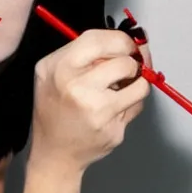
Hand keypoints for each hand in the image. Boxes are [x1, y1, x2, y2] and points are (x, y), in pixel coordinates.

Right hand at [30, 29, 150, 172]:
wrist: (55, 153)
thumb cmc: (55, 109)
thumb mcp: (53, 72)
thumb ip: (84, 54)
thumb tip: (130, 42)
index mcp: (58, 68)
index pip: (98, 40)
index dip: (121, 40)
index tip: (128, 44)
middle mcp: (76, 88)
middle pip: (123, 62)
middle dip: (133, 62)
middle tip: (130, 66)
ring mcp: (96, 112)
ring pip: (139, 85)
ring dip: (138, 82)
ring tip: (125, 86)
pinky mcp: (112, 130)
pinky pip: (136, 106)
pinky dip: (132, 102)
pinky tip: (116, 107)